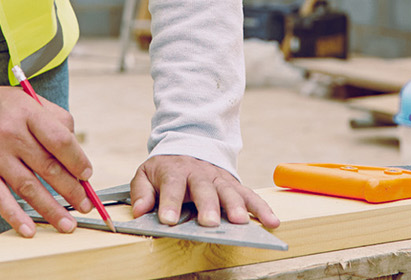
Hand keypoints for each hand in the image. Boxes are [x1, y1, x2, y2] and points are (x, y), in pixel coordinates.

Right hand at [0, 86, 94, 237]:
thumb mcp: (27, 100)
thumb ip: (55, 119)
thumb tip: (76, 149)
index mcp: (27, 113)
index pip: (60, 140)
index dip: (78, 160)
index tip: (87, 175)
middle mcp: (10, 134)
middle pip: (48, 167)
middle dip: (72, 190)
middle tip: (86, 205)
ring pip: (28, 187)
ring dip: (51, 208)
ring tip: (68, 224)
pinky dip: (14, 216)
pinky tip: (29, 230)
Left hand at [128, 155, 279, 227]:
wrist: (187, 147)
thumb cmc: (165, 169)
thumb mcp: (146, 174)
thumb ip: (141, 192)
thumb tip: (139, 211)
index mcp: (174, 170)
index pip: (172, 186)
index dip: (170, 203)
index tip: (168, 220)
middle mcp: (199, 173)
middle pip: (204, 189)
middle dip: (208, 205)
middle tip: (209, 222)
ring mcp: (219, 178)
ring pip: (229, 191)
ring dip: (236, 206)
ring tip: (239, 222)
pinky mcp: (234, 184)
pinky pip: (250, 195)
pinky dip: (262, 208)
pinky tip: (272, 221)